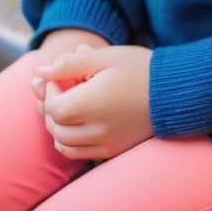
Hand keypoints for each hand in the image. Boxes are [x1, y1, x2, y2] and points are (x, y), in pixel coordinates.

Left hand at [33, 43, 153, 159]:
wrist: (172, 90)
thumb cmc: (139, 68)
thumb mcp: (105, 57)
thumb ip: (69, 64)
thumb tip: (39, 70)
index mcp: (93, 103)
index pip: (54, 107)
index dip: (49, 90)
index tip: (59, 77)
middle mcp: (98, 128)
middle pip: (56, 126)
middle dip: (50, 107)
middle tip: (56, 88)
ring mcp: (106, 143)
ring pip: (64, 143)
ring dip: (57, 126)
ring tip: (65, 105)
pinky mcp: (113, 150)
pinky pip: (79, 153)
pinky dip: (68, 141)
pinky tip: (74, 123)